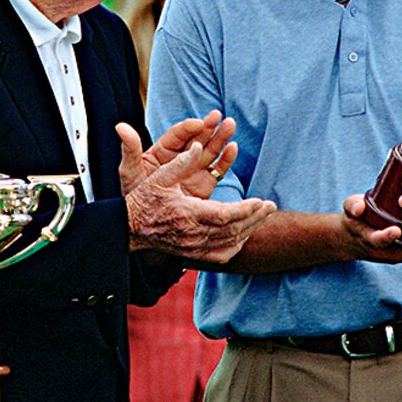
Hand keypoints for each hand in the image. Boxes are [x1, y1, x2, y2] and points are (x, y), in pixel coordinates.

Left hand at [117, 109, 237, 198]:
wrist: (148, 224)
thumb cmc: (135, 197)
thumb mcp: (129, 171)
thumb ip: (129, 148)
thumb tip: (120, 126)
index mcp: (162, 151)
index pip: (177, 136)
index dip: (188, 128)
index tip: (198, 123)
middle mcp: (180, 158)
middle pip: (196, 138)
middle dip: (208, 127)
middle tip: (218, 116)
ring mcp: (193, 170)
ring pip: (209, 150)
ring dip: (220, 137)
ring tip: (230, 125)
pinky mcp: (204, 183)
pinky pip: (217, 169)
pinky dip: (225, 159)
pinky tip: (232, 148)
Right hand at [126, 140, 275, 262]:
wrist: (130, 229)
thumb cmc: (145, 200)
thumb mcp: (159, 177)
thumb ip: (180, 162)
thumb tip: (198, 147)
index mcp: (186, 214)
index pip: (224, 215)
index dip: (245, 210)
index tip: (261, 201)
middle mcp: (192, 234)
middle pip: (233, 230)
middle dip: (255, 217)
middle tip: (271, 206)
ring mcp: (193, 247)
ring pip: (231, 243)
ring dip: (250, 229)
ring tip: (264, 215)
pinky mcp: (194, 254)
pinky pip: (222, 254)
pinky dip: (238, 244)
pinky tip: (247, 233)